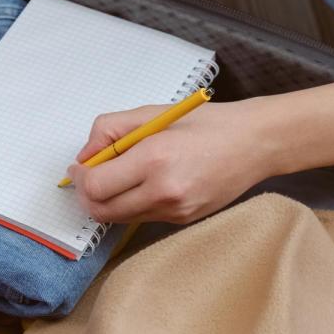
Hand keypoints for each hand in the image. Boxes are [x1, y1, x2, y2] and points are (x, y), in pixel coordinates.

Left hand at [66, 99, 276, 223]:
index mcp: (154, 159)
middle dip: (87, 195)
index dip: (80, 179)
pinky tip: (143, 182)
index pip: (97, 186)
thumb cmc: (206, 123)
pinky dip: (132, 203)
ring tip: (118, 175)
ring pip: (120, 218)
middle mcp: (164, 191)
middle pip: (102, 211)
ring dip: (109, 201)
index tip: (78, 168)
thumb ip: (110, 130)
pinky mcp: (183, 220)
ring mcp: (175, 210)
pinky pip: (142, 217)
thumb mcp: (152, 113)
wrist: (255, 143)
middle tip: (88, 176)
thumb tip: (85, 156)